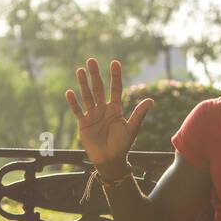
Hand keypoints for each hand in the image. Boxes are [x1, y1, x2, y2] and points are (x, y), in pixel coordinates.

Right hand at [65, 59, 152, 176]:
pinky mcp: (84, 124)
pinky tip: (70, 92)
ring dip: (83, 84)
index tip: (115, 63)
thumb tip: (150, 100)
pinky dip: (73, 103)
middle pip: (98, 89)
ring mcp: (92, 115)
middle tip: (91, 60)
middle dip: (95, 75)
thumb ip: (139, 114)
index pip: (115, 89)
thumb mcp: (132, 129)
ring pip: (87, 96)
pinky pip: (77, 111)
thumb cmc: (122, 146)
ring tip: (80, 70)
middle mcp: (103, 109)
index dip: (115, 77)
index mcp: (115, 109)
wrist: (110, 160)